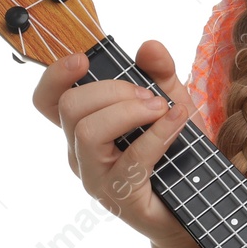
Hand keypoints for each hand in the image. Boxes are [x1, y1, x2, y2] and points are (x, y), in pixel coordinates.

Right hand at [31, 39, 198, 247]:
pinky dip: (158, 134)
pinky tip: (178, 121)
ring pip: (88, 131)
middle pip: (70, 107)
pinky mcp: (120, 196)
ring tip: (162, 109)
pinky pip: (130, 158)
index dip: (55, 76)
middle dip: (112, 89)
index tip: (83, 60)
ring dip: (129, 110)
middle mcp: (80, 152)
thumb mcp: (170, 100)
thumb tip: (148, 47)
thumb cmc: (176, 150)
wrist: (198, 201)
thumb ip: (160, 72)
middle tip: (151, 96)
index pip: (48, 100)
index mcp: (84, 126)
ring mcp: (96, 177)